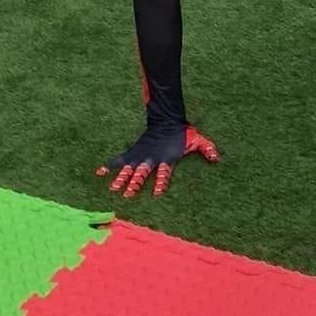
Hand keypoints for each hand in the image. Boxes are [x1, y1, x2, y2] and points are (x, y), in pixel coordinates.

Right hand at [95, 122, 218, 197]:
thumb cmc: (182, 134)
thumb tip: (217, 158)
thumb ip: (206, 149)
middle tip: (128, 196)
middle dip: (135, 184)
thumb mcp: (196, 141)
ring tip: (113, 189)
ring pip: (129, 169)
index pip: (163, 173)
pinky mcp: (133, 152)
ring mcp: (140, 156)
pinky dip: (108, 165)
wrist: (166, 119)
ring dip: (121, 179)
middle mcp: (151, 158)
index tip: (156, 194)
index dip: (160, 182)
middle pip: (142, 173)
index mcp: (166, 159)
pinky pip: (119, 159)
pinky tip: (98, 172)